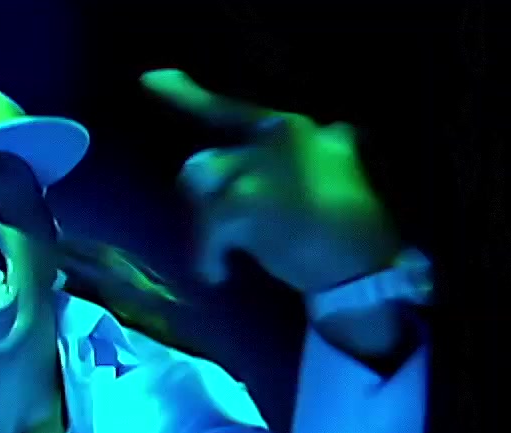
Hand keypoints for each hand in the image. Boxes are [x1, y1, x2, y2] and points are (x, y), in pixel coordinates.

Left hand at [141, 69, 401, 294]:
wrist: (362, 266)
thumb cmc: (354, 227)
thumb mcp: (345, 168)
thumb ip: (328, 144)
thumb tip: (335, 128)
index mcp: (293, 127)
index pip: (228, 108)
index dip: (184, 94)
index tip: (148, 79)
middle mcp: (275, 135)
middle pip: (205, 161)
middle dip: (206, 199)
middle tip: (224, 230)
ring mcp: (259, 165)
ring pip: (197, 182)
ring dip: (205, 223)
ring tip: (223, 250)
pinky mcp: (245, 200)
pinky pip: (205, 227)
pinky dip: (206, 256)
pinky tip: (219, 274)